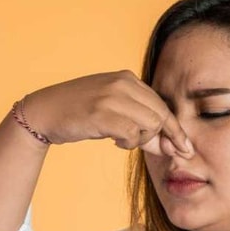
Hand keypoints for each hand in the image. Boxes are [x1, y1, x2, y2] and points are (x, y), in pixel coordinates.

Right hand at [23, 70, 193, 157]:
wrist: (44, 112)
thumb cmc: (80, 114)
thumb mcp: (113, 112)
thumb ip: (140, 124)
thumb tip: (169, 146)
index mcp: (127, 78)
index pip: (162, 105)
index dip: (175, 129)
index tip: (185, 148)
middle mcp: (122, 83)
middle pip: (161, 116)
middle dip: (164, 139)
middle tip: (159, 152)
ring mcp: (112, 97)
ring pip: (150, 125)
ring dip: (141, 140)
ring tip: (123, 140)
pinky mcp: (102, 114)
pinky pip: (132, 134)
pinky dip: (128, 143)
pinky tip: (114, 141)